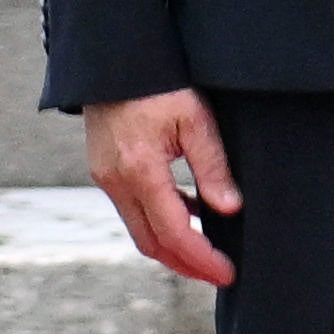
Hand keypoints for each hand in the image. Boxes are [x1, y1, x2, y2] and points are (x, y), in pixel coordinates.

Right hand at [81, 90, 240, 289]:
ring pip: (139, 229)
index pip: (173, 233)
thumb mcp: (195, 119)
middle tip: (218, 274)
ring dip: (172, 246)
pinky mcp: (104, 170)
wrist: (113, 59)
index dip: (202, 259)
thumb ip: (213, 166)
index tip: (227, 273)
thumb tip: (229, 209)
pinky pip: (133, 208)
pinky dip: (160, 221)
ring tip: (208, 253)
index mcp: (140, 171)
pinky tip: (190, 213)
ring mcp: (105, 177)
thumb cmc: (158, 83)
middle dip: (186, 264)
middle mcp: (116, 181)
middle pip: (151, 243)